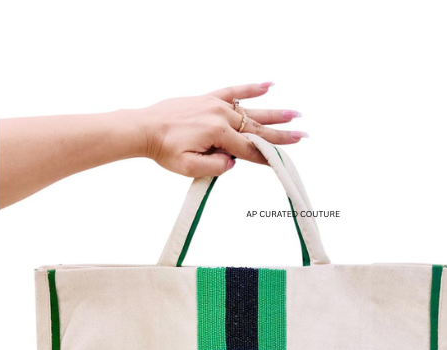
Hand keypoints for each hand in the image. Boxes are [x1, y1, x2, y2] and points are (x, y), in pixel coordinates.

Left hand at [131, 83, 306, 176]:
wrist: (144, 129)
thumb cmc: (164, 150)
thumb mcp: (188, 168)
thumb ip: (214, 167)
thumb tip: (232, 162)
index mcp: (218, 134)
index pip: (249, 151)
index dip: (267, 158)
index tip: (284, 163)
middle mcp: (220, 116)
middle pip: (257, 130)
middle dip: (281, 135)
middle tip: (302, 136)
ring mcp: (215, 104)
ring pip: (250, 111)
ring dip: (274, 114)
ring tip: (295, 114)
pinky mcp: (208, 98)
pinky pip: (233, 90)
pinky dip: (251, 88)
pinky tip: (268, 85)